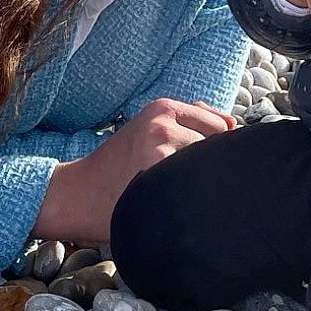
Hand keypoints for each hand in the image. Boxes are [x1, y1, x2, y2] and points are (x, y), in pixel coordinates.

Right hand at [32, 98, 234, 243]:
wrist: (78, 194)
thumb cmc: (118, 165)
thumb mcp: (148, 128)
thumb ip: (188, 118)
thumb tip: (231, 122)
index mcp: (163, 108)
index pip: (220, 125)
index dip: (217, 149)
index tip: (197, 165)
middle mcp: (163, 124)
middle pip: (218, 146)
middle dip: (210, 166)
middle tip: (185, 182)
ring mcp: (161, 150)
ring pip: (206, 167)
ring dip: (200, 182)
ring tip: (176, 192)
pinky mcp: (157, 177)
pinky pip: (194, 186)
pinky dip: (191, 197)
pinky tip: (172, 202)